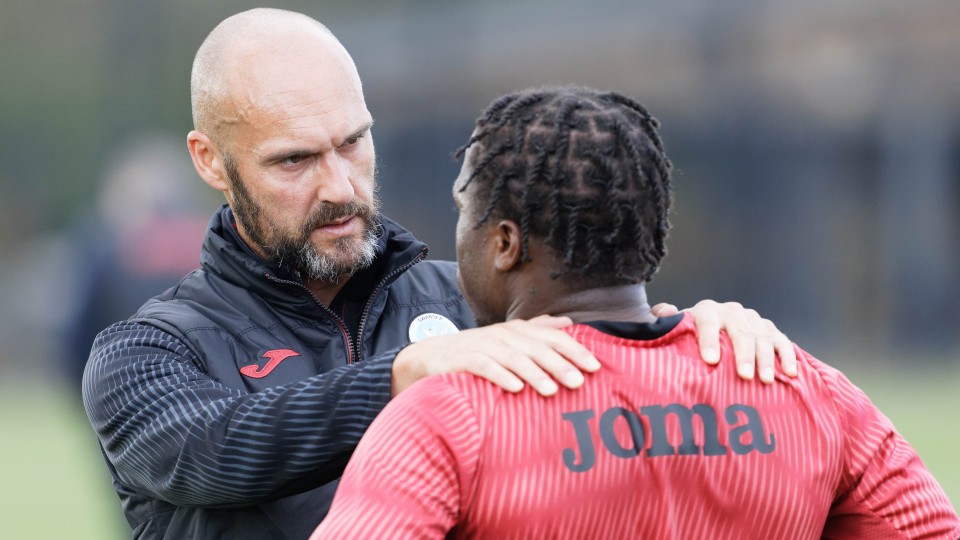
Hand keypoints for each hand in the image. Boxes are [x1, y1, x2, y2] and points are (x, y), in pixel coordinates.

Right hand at [391, 315, 600, 396]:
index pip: (551, 337)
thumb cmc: (476, 352)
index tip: (595, 366)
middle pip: (536, 348)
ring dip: (534, 373)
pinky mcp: (461, 360)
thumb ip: (537, 330)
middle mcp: (502, 335)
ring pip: (513, 358)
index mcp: (516, 330)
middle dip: (560, 364)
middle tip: (580, 382)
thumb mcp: (508, 340)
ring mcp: (481, 346)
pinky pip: (483, 367)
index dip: (574, 349)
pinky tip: (515, 389)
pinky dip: (500, 376)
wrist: (429, 357)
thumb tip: (567, 323)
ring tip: (552, 390)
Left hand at [651, 300, 797, 383]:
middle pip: (740, 331)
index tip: (710, 361)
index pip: (707, 322)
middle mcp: (732, 312)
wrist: (712, 334)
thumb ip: (666, 324)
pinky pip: (782, 341)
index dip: (709, 340)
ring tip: (765, 380)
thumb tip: (663, 311)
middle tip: (744, 376)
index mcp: (707, 311)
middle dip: (743, 354)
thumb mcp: (675, 333)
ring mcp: (753, 320)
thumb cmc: (690, 340)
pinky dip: (788, 356)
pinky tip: (790, 374)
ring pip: (763, 336)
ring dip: (766, 359)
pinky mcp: (770, 331)